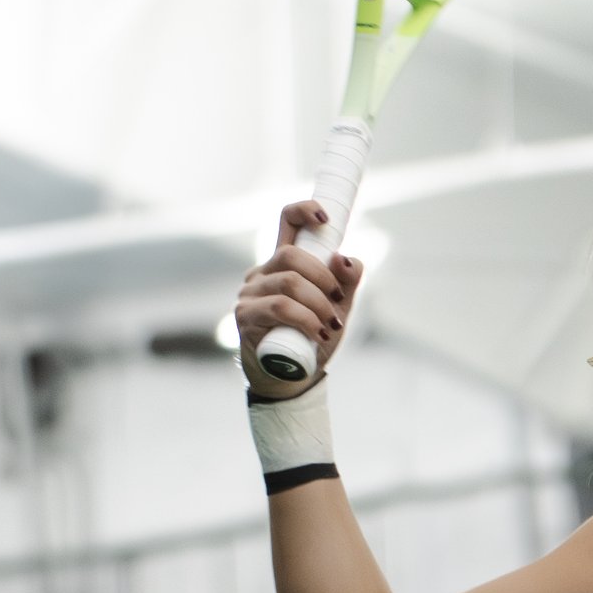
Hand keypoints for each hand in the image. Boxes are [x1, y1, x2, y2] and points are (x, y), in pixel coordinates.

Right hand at [234, 201, 363, 394]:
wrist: (290, 380)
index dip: (304, 211)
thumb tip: (346, 259)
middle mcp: (263, 273)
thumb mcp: (336, 310)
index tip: (325, 218)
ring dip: (318, 304)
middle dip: (323, 278)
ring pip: (288, 283)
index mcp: (284, 264)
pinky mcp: (245, 316)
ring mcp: (250, 293)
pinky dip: (306, 320)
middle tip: (337, 302)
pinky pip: (280, 308)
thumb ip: (346, 285)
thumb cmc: (311, 340)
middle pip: (291, 256)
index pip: (287, 223)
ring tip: (330, 325)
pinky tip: (318, 334)